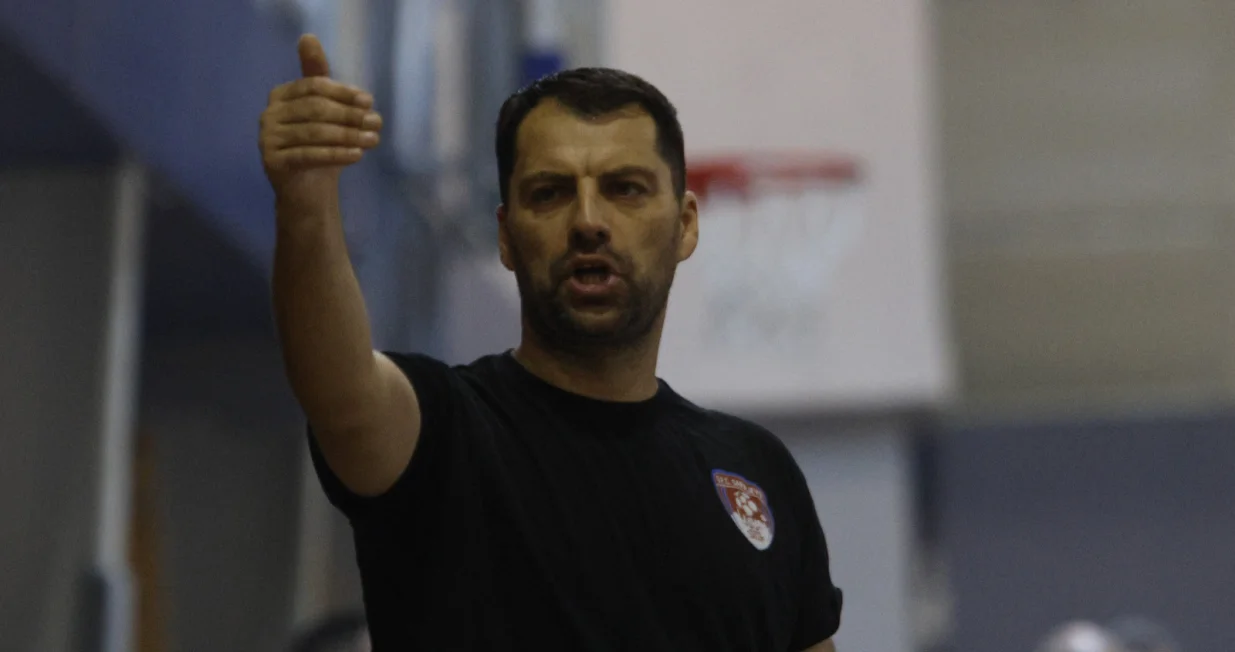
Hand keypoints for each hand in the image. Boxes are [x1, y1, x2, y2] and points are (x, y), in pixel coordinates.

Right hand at [259, 34, 382, 205]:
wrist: (309, 192)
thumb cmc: (322, 146)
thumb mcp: (326, 112)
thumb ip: (322, 78)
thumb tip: (308, 36)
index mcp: (281, 95)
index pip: (314, 86)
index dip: (343, 93)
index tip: (369, 102)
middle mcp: (268, 115)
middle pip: (316, 109)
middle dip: (349, 115)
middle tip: (377, 124)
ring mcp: (267, 139)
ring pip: (315, 133)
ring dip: (349, 135)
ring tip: (374, 140)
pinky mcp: (272, 163)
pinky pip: (309, 155)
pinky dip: (336, 154)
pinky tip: (358, 155)